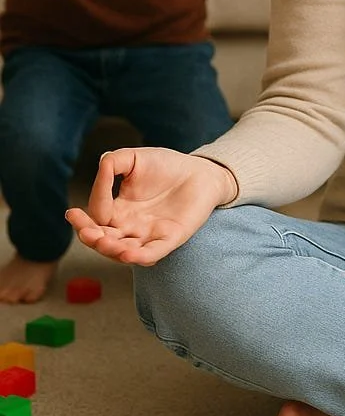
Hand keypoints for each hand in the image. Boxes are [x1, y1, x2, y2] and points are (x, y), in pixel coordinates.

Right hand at [65, 147, 236, 265]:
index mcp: (118, 211)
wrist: (201, 170)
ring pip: (124, 251)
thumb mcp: (135, 158)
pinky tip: (128, 253)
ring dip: (112, 250)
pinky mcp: (171, 238)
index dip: (83, 220)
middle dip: (91, 238)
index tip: (73, 212)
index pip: (95, 220)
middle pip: (104, 241)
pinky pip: (153, 252)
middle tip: (85, 232)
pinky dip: (140, 256)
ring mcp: (150, 235)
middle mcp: (130, 228)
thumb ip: (114, 162)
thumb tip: (100, 166)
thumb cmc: (167, 165)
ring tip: (103, 241)